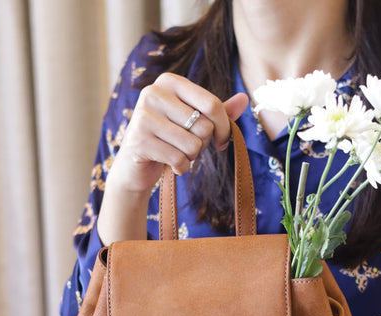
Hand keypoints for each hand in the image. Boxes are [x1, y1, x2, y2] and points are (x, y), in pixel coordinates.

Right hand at [107, 73, 248, 194]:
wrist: (135, 165)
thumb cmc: (170, 139)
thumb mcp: (194, 122)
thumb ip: (218, 111)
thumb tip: (245, 99)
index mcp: (169, 81)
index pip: (211, 104)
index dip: (224, 128)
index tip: (222, 141)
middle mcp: (153, 93)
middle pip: (204, 126)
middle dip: (203, 144)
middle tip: (188, 146)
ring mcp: (143, 116)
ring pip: (193, 145)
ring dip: (191, 156)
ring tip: (177, 153)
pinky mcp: (139, 141)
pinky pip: (179, 159)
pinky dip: (180, 168)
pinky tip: (169, 164)